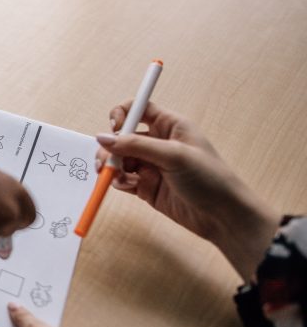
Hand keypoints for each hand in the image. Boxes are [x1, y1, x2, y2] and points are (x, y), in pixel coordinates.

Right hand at [96, 101, 279, 280]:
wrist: (224, 217)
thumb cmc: (210, 179)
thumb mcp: (174, 156)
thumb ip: (136, 145)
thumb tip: (103, 137)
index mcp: (170, 126)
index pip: (139, 109)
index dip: (122, 114)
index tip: (114, 126)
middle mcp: (159, 143)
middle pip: (123, 136)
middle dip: (110, 147)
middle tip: (105, 161)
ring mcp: (152, 165)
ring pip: (119, 159)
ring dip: (112, 166)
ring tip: (114, 177)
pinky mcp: (147, 186)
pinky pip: (124, 179)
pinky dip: (119, 182)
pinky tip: (127, 186)